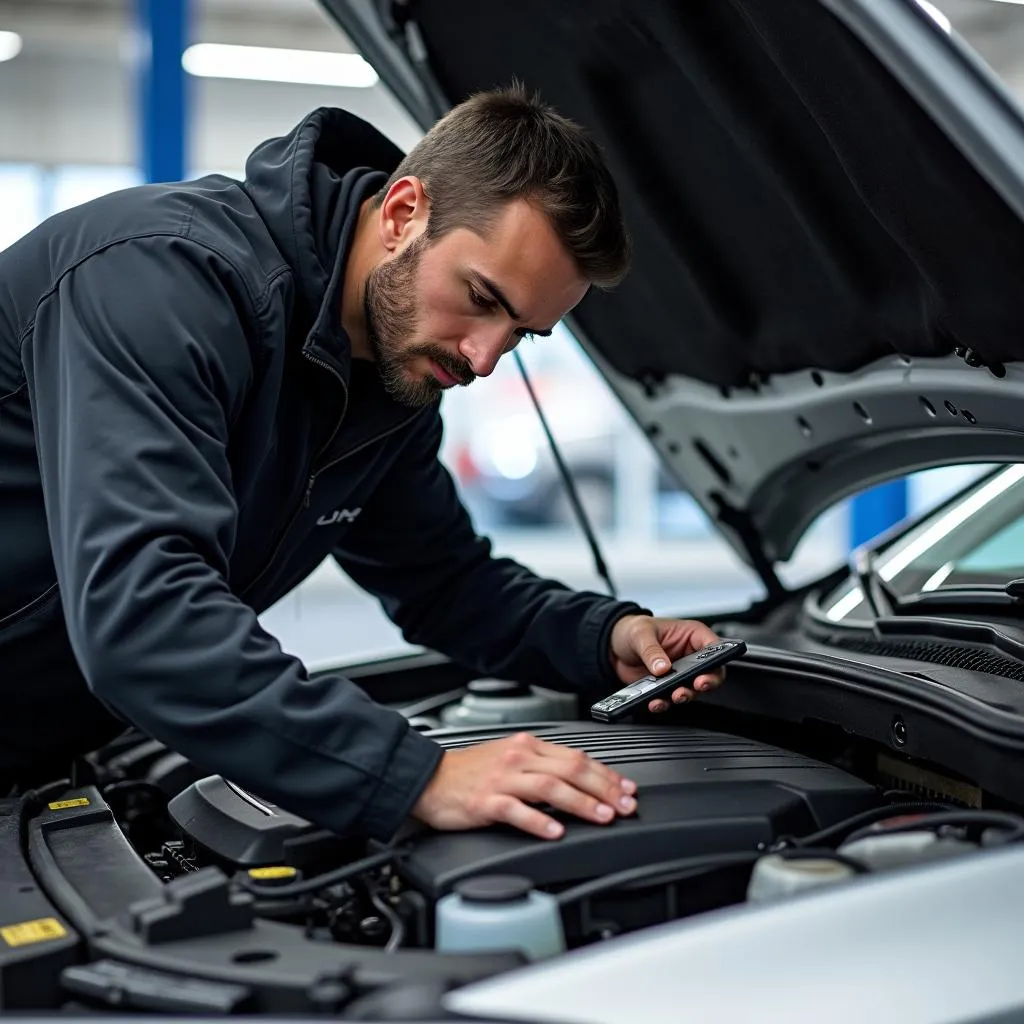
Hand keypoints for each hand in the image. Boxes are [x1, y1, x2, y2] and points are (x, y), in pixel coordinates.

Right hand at [411, 732, 636, 839]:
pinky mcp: (486, 801)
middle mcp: (519, 758)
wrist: (428, 778)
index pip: (577, 757)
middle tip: (625, 806)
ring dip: (581, 802)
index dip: (607, 774)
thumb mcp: (510, 758)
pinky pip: (517, 810)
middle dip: (605, 788)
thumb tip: (582, 780)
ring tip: (602, 816)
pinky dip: (539, 820)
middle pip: (571, 769)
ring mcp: (503, 779)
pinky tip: (555, 831)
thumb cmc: (470, 772)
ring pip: (551, 786)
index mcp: (528, 746)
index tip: (627, 790)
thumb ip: (543, 766)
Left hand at [609, 615, 724, 712]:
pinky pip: (670, 698)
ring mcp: (679, 673)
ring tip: (674, 696)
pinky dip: (664, 702)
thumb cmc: (633, 630)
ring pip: (692, 689)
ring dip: (684, 695)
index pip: (714, 647)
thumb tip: (662, 667)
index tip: (707, 670)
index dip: (716, 660)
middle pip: (710, 673)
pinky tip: (655, 702)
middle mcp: (690, 656)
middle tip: (696, 686)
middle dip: (706, 682)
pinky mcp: (666, 687)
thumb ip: (652, 650)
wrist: (614, 646)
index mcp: (691, 635)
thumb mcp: (641, 634)